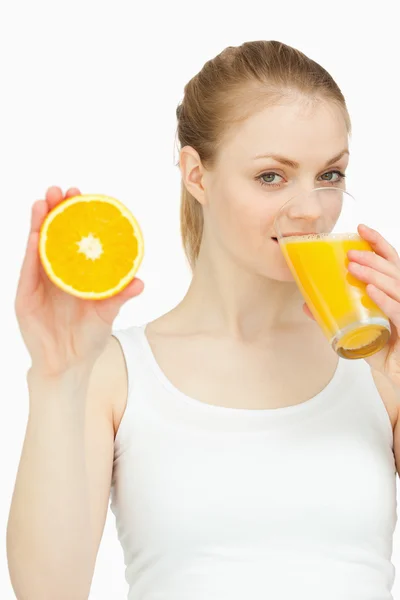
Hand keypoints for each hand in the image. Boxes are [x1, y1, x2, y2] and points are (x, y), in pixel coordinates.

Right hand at [15, 186, 143, 376]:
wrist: (68, 365)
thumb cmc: (88, 338)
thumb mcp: (107, 314)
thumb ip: (120, 296)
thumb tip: (140, 282)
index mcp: (74, 273)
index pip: (73, 238)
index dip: (75, 216)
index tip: (82, 195)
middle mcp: (55, 272)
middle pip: (53, 235)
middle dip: (55, 210)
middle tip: (60, 189)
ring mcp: (38, 282)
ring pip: (36, 246)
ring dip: (39, 223)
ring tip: (44, 201)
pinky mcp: (25, 296)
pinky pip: (28, 271)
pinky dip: (31, 252)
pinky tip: (35, 235)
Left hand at [303, 224, 399, 385]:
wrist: (394, 373)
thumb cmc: (379, 346)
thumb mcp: (355, 327)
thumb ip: (334, 315)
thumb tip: (307, 304)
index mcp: (394, 290)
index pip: (390, 260)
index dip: (377, 243)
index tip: (360, 229)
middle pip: (392, 269)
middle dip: (371, 258)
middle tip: (349, 254)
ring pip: (396, 285)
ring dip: (374, 274)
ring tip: (353, 268)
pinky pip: (398, 311)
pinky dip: (385, 300)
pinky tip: (371, 291)